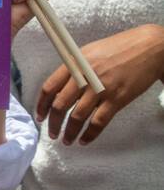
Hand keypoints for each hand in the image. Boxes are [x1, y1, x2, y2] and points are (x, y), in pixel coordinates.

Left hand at [36, 24, 163, 144]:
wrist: (149, 48)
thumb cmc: (118, 48)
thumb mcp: (90, 51)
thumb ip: (74, 67)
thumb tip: (59, 86)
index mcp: (75, 62)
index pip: (50, 87)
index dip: (42, 105)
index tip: (40, 117)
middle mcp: (85, 76)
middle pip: (61, 105)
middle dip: (53, 123)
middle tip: (51, 134)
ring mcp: (102, 88)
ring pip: (78, 116)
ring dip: (69, 132)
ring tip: (67, 140)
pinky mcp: (117, 99)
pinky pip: (99, 121)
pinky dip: (89, 134)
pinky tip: (84, 140)